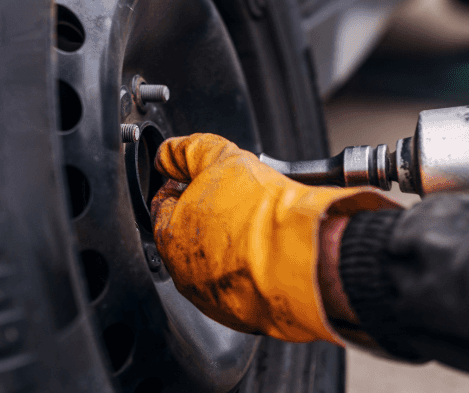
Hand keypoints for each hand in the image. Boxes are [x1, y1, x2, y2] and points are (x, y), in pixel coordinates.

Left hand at [151, 133, 399, 344]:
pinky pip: (240, 288)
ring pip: (214, 264)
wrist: (304, 257)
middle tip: (234, 200)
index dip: (182, 184)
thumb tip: (168, 154)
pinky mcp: (242, 316)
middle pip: (189, 236)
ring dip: (229, 245)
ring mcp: (213, 298)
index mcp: (170, 235)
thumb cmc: (261, 214)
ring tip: (254, 226)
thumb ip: (188, 151)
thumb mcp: (220, 158)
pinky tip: (265, 254)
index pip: (163, 205)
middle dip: (208, 215)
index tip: (199, 177)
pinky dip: (249, 272)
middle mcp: (185, 272)